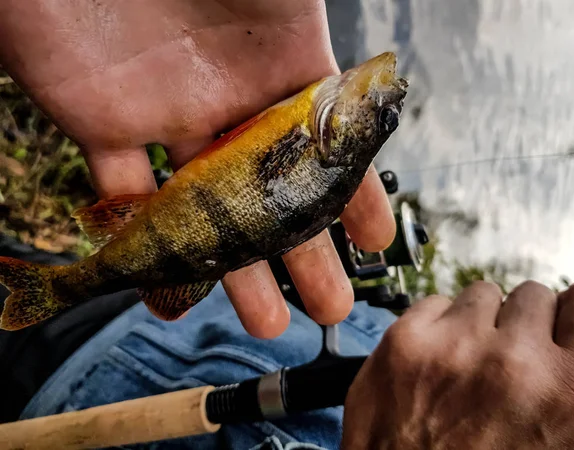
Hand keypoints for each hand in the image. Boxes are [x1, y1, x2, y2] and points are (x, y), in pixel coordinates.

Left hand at [0, 0, 395, 337]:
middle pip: (273, 195)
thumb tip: (374, 73)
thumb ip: (318, 28)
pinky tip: (162, 291)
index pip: (327, 145)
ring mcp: (170, 118)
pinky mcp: (104, 123)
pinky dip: (136, 243)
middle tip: (330, 307)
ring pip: (206, 210)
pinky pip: (122, 195)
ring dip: (232, 270)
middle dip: (303, 255)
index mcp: (279, 67)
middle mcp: (231, 102)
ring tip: (265, 321)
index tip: (373, 242)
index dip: (353, 196)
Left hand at [342, 281, 573, 448]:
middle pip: (533, 296)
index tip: (559, 332)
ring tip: (469, 363)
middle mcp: (518, 364)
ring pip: (483, 294)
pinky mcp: (405, 342)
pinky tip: (435, 363)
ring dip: (480, 322)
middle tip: (508, 362)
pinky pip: (435, 302)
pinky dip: (437, 326)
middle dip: (523, 325)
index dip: (572, 319)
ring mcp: (456, 348)